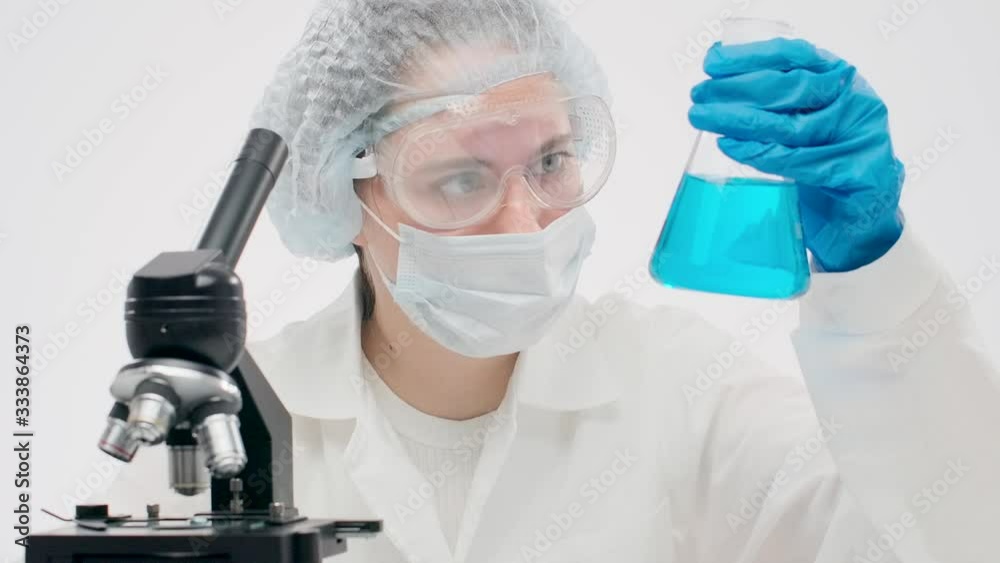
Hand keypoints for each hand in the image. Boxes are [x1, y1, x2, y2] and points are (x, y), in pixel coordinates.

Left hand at [688, 38, 904, 271]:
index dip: (752, 56)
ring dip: (739, 120)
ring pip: (791, 125)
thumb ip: (777, 102)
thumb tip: (718, 86)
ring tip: (703, 117)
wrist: (864, 215)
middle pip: (790, 88)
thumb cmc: (826, 162)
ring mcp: (860, 138)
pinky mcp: (856, 174)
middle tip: (700, 95)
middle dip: (737, 88)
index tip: (714, 63)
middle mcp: (857, 102)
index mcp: (844, 79)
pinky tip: (730, 146)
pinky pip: (798, 162)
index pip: (797, 55)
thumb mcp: (807, 121)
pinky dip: (759, 154)